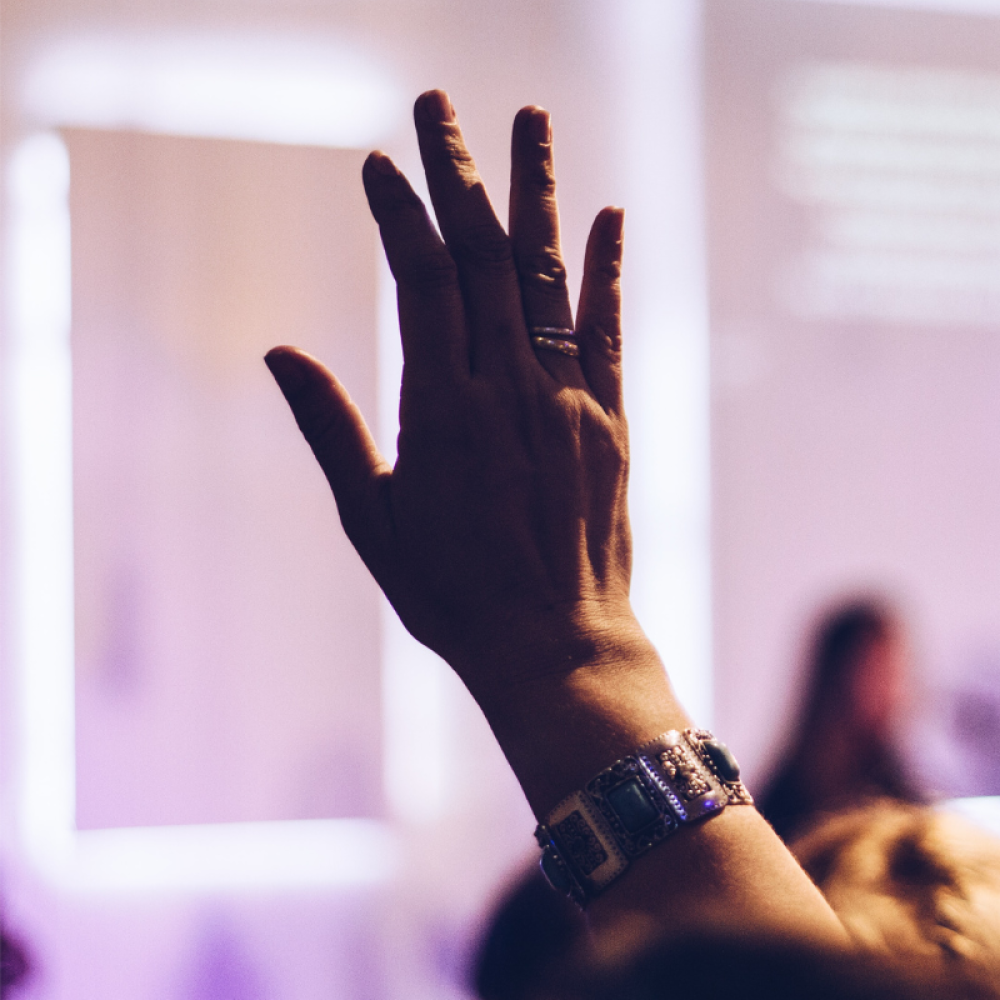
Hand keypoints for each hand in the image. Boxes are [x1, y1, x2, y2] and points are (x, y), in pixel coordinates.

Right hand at [266, 90, 635, 708]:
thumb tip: (278, 352)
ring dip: (536, 192)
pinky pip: (610, 331)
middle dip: (458, 173)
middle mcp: (508, 387)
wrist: (553, 646)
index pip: (419, 279)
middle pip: (481, 255)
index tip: (380, 163)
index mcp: (442, 408)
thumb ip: (332, 428)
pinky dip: (607, 270)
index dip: (400, 212)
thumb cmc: (452, 593)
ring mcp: (566, 399)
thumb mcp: (372, 519)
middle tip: (440, 104)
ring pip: (548, 275)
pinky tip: (608, 216)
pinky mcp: (609, 421)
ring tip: (529, 120)